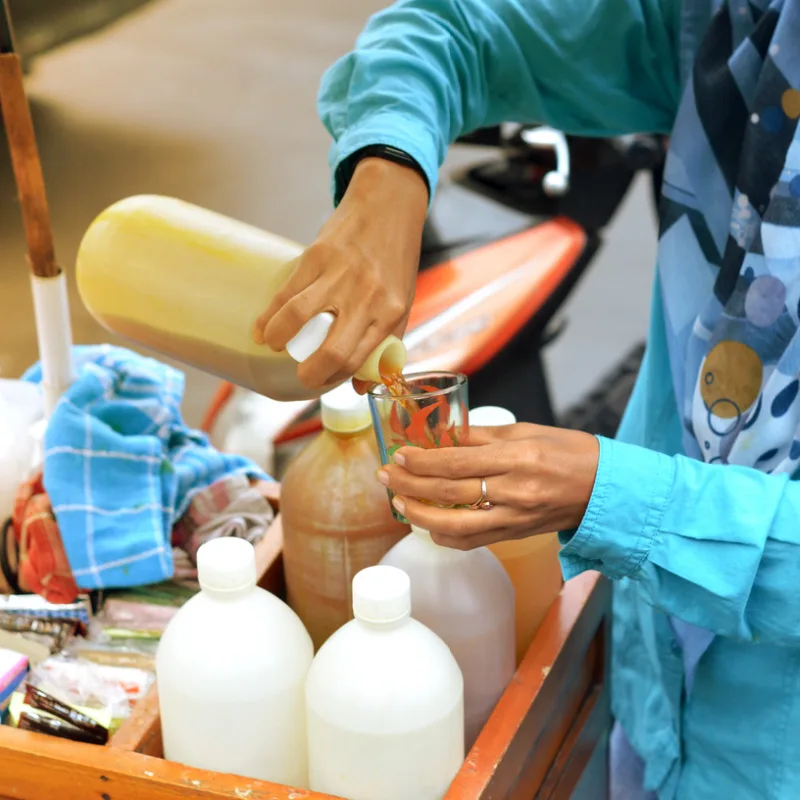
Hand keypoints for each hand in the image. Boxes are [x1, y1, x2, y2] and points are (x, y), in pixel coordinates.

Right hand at [253, 157, 427, 390]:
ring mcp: (339, 275)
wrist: (388, 206)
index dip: (334, 378)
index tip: (322, 380)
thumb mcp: (402, 304)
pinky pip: (286, 292)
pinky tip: (264, 326)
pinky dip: (269, 314)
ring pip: (297, 317)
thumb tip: (358, 385)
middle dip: (309, 373)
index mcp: (389, 313)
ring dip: (278, 339)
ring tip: (274, 344)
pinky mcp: (317, 256)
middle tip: (300, 374)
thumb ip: (385, 343)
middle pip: (332, 350)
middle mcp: (366, 297)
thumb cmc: (395, 261)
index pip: (357, 361)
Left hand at [377, 424, 598, 549]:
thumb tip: (441, 436)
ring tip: (397, 503)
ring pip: (455, 525)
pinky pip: (472, 541)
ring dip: (419, 516)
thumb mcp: (527, 431)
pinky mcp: (515, 535)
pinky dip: (444, 536)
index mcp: (516, 458)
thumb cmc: (570, 452)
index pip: (456, 461)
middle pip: (448, 493)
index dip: (421, 460)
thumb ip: (481, 436)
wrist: (607, 490)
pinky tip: (426, 525)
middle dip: (410, 485)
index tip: (398, 455)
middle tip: (385, 476)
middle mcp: (514, 491)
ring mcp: (514, 518)